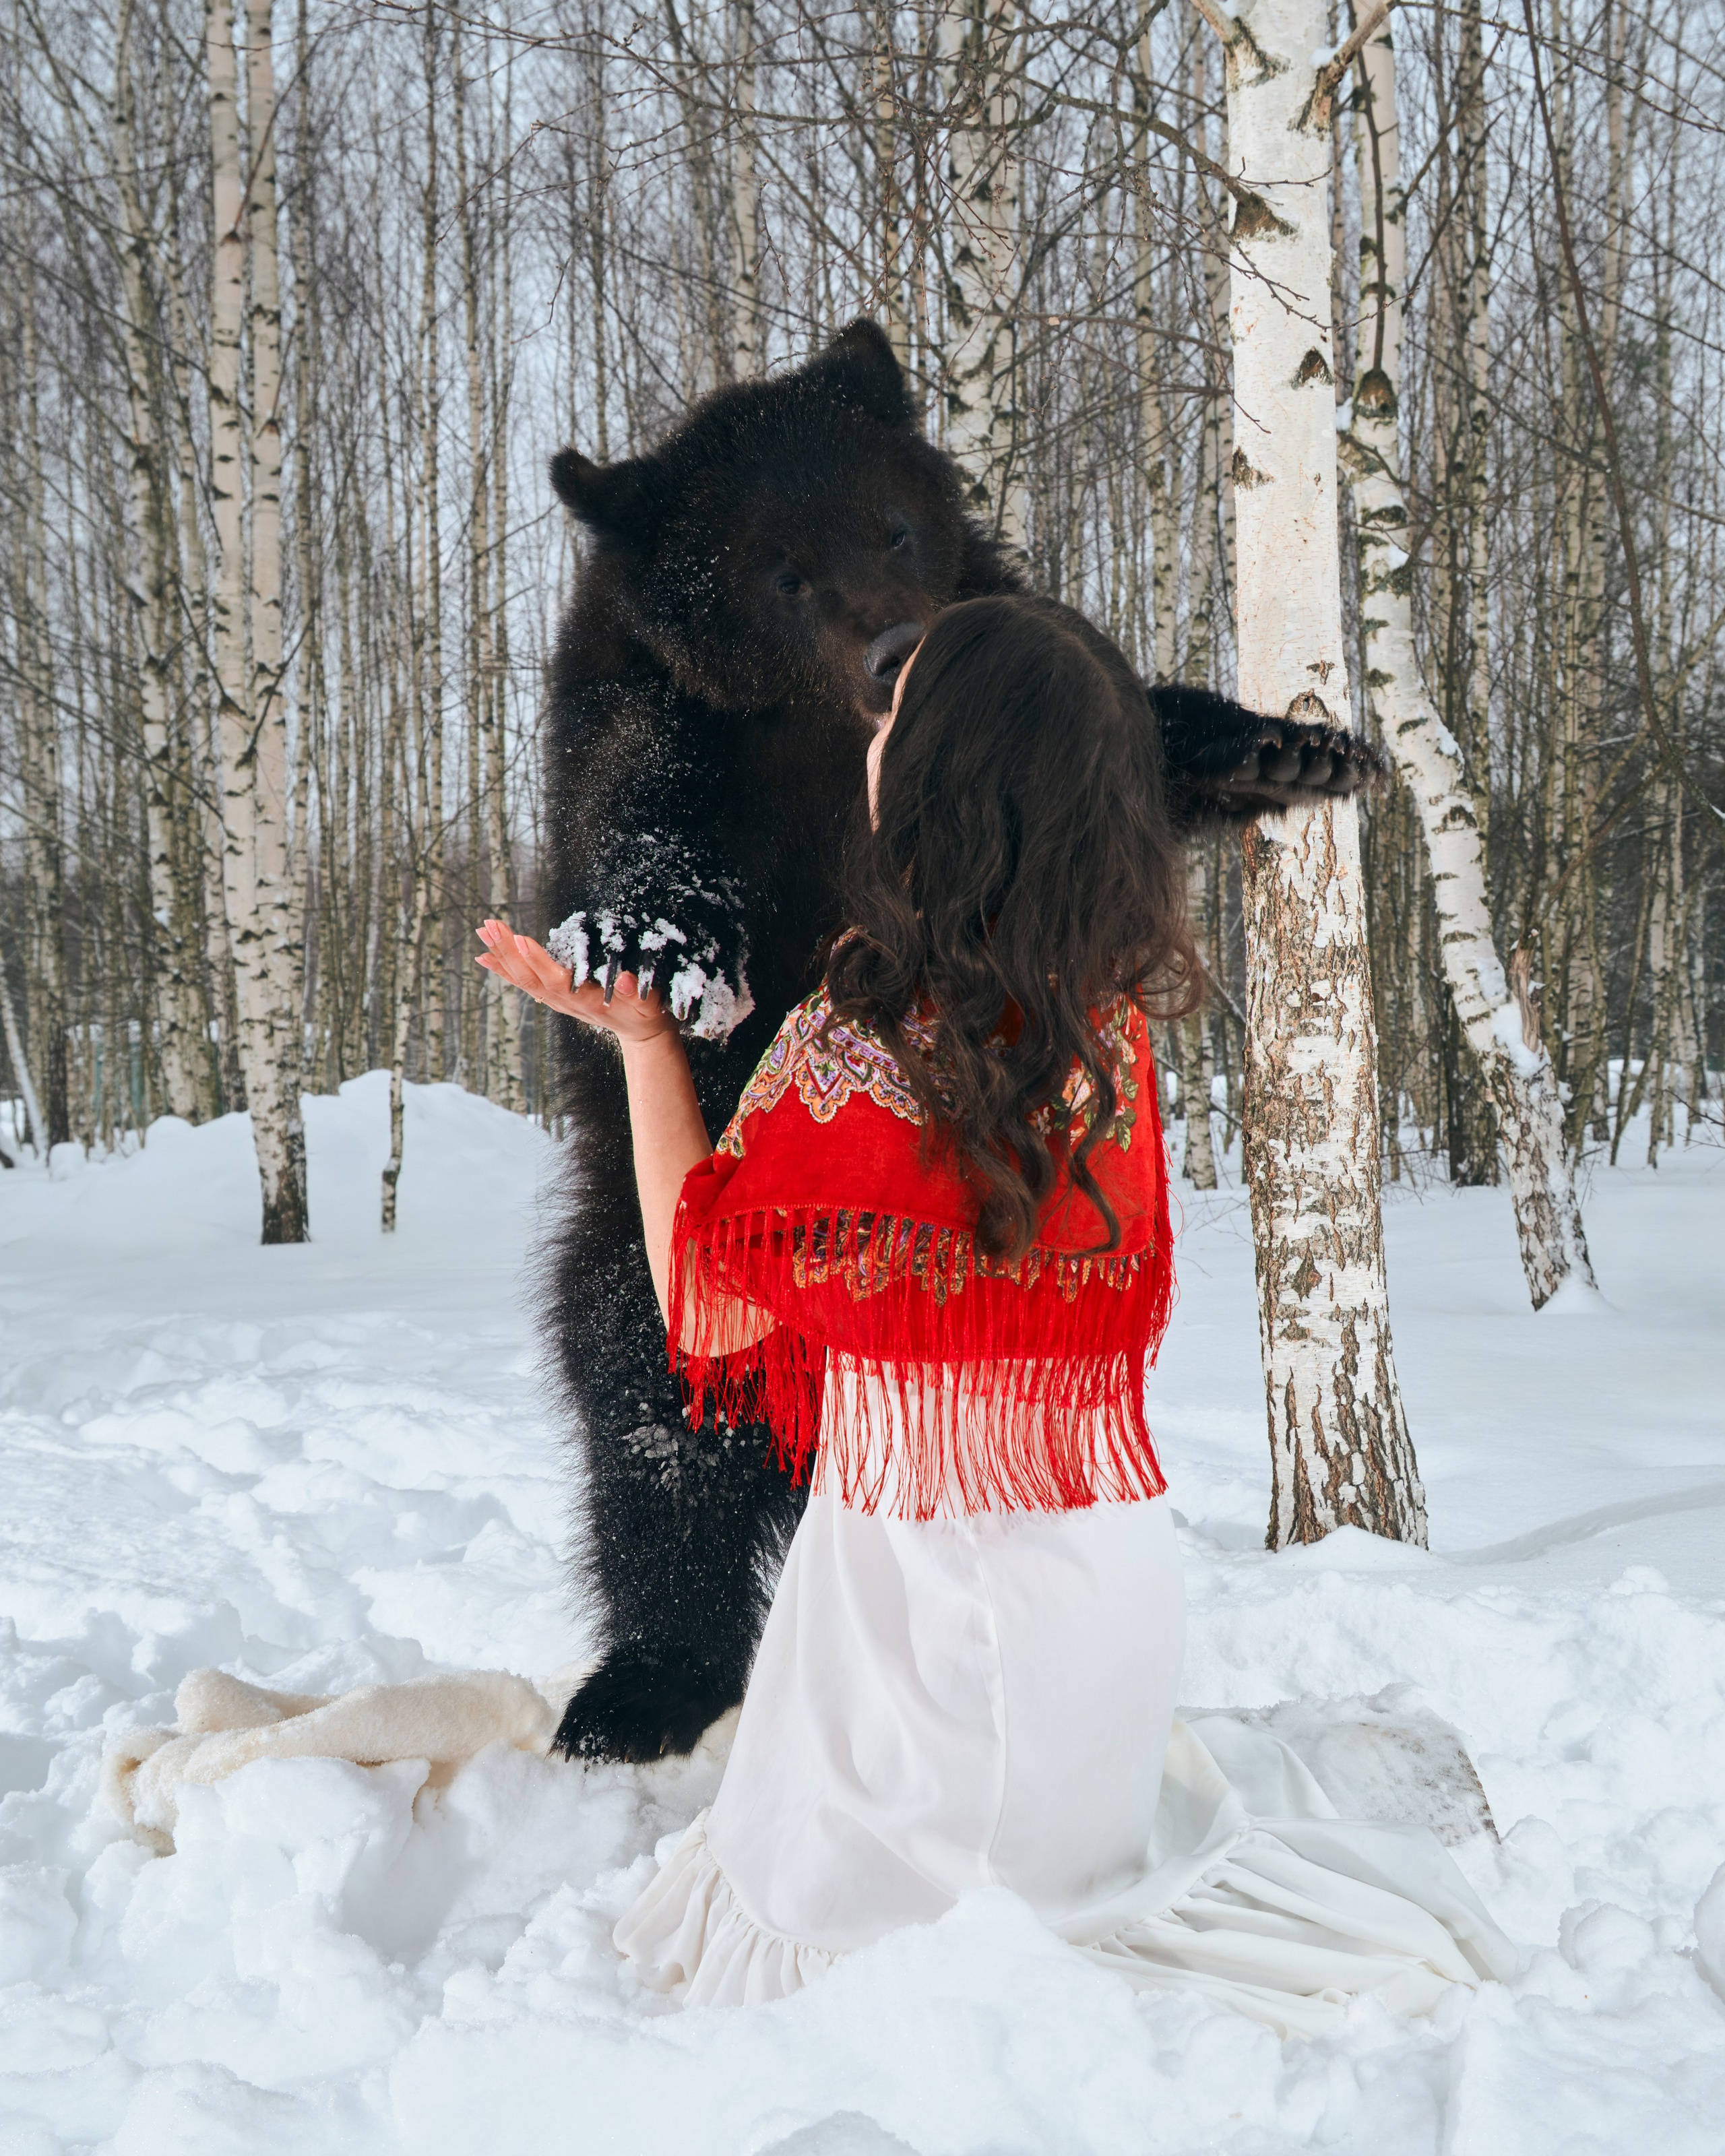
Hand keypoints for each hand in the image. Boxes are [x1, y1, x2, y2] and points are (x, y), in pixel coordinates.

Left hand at [475, 919, 677, 1042]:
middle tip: (490, 926)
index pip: (556, 981)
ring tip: (484, 931)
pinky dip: (503, 968)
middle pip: (530, 978)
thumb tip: (626, 981)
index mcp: (585, 1001)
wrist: (638, 1030)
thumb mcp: (649, 1004)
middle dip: (508, 951)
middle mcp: (564, 1002)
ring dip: (501, 954)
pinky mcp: (553, 995)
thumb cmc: (644, 1013)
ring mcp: (556, 1000)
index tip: (521, 940)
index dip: (538, 962)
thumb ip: (639, 994)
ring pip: (523, 978)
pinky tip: (486, 955)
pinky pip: (523, 982)